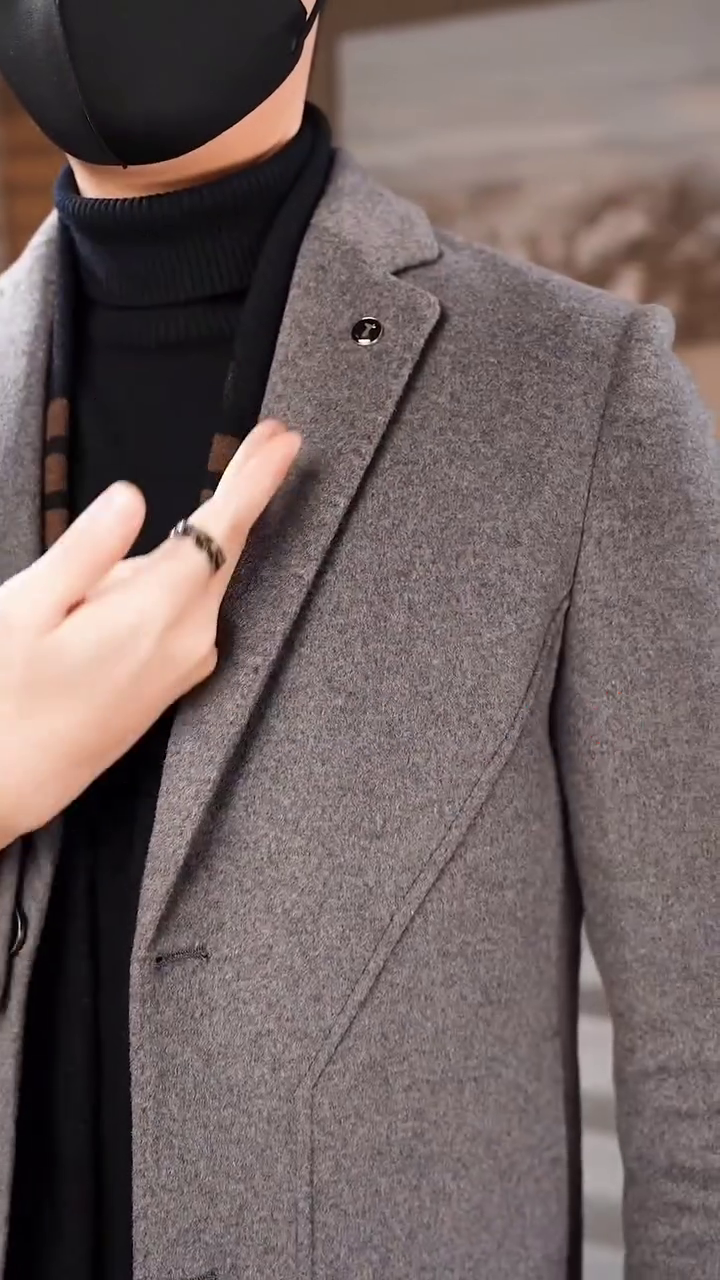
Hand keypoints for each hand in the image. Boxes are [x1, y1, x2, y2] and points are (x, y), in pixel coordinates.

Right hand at [0, 419, 300, 847]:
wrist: (6, 784)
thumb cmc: (4, 694)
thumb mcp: (26, 610)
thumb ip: (87, 551)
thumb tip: (134, 497)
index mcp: (155, 613)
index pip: (222, 531)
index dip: (257, 480)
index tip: (286, 439)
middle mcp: (189, 640)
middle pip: (227, 551)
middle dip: (250, 492)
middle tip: (272, 439)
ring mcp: (187, 664)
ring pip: (208, 580)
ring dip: (218, 532)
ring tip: (219, 486)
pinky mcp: (174, 680)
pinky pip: (195, 609)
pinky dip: (196, 572)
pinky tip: (171, 560)